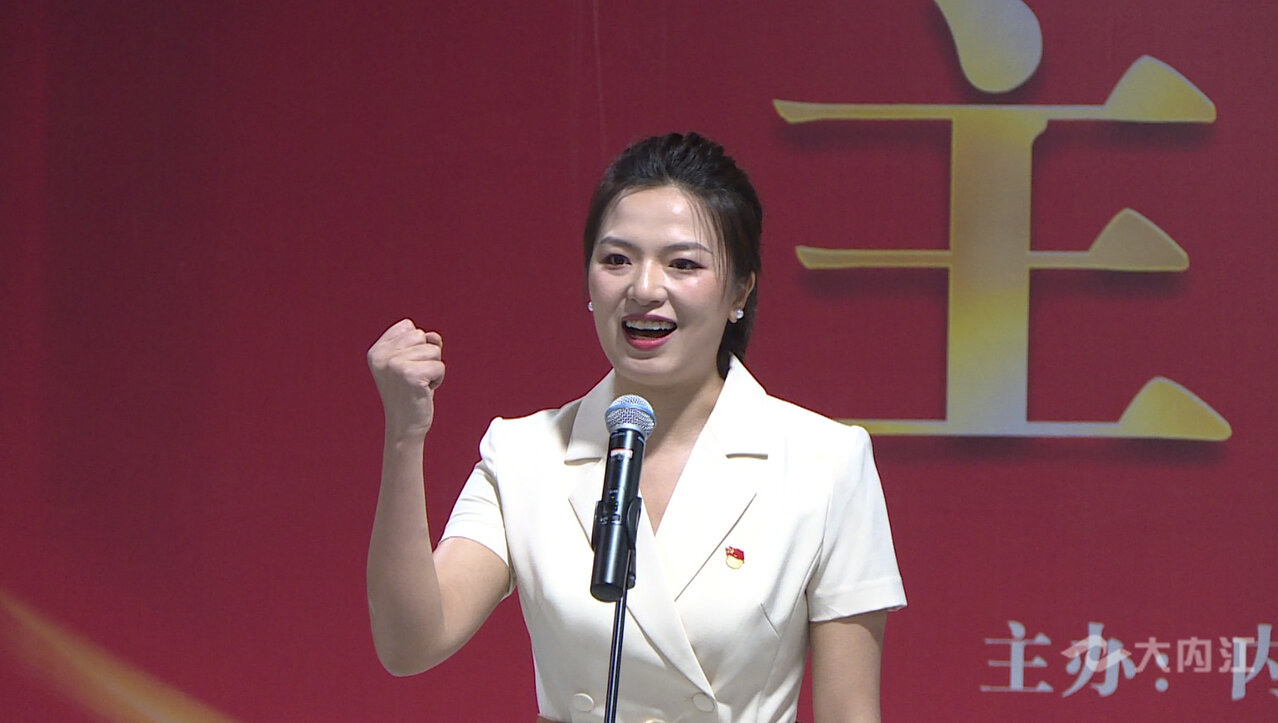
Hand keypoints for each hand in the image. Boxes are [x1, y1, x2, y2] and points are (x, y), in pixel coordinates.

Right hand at [367, 319, 445, 440]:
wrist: (405, 426)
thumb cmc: (410, 394)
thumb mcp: (411, 362)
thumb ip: (421, 342)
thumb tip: (434, 337)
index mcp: (377, 351)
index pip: (409, 327)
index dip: (415, 348)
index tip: (405, 370)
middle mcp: (382, 356)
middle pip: (422, 336)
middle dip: (426, 358)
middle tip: (413, 379)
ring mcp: (394, 364)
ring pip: (434, 350)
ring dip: (432, 370)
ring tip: (418, 385)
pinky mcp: (410, 375)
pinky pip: (440, 366)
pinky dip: (438, 379)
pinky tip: (424, 391)